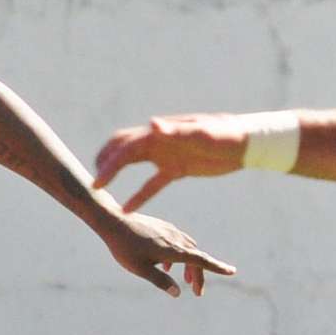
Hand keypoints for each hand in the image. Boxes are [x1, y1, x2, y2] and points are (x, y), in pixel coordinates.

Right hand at [91, 114, 250, 211]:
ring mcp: (166, 156)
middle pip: (123, 152)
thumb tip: (152, 124)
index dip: (110, 162)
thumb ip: (176, 130)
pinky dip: (140, 195)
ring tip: (100, 192)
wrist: (244, 143)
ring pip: (133, 165)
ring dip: (116, 176)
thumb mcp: (201, 132)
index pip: (127, 146)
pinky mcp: (176, 170)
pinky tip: (128, 210)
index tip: (99, 180)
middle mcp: (158, 142)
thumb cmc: (223, 134)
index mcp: (160, 133)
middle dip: (105, 165)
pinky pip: (153, 184)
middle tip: (92, 186)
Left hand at [103, 208, 236, 297]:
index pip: (201, 261)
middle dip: (199, 275)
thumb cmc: (124, 247)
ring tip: (185, 280)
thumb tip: (178, 293)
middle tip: (197, 292)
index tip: (232, 271)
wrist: (113, 220)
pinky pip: (178, 242)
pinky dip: (179, 255)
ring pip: (188, 249)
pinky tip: (166, 265)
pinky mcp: (162, 227)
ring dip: (190, 265)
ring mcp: (170, 231)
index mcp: (173, 250)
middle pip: (196, 258)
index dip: (217, 267)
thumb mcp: (141, 269)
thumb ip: (160, 281)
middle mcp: (175, 239)